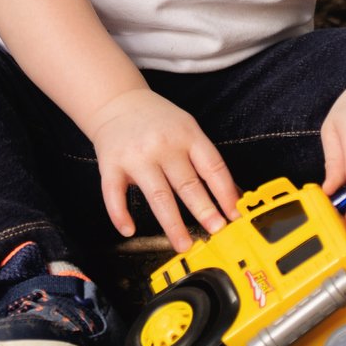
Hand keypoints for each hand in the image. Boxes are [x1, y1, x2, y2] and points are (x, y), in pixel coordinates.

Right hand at [86, 89, 240, 250]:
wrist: (116, 101)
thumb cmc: (157, 120)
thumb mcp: (187, 129)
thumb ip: (206, 160)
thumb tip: (233, 195)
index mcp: (187, 135)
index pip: (212, 167)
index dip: (226, 193)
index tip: (235, 215)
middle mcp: (163, 145)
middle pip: (187, 184)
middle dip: (205, 210)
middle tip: (217, 231)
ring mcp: (136, 156)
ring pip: (157, 195)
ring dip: (173, 224)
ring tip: (184, 244)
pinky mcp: (111, 165)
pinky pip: (114, 194)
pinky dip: (120, 215)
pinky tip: (129, 230)